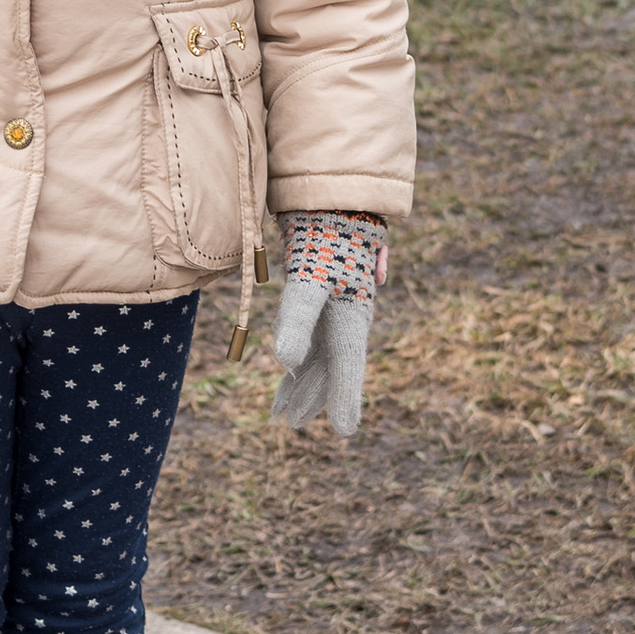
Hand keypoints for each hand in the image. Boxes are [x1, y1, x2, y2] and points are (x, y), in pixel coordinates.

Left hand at [270, 212, 387, 435]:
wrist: (333, 200)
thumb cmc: (324, 241)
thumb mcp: (308, 282)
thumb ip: (297, 321)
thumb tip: (284, 362)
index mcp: (351, 321)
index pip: (347, 371)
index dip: (345, 401)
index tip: (345, 433)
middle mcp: (349, 321)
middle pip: (331, 370)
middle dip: (312, 398)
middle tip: (291, 424)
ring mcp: (338, 311)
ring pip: (321, 359)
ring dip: (303, 384)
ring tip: (283, 411)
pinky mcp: (325, 300)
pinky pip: (314, 341)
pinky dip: (300, 361)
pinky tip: (288, 369)